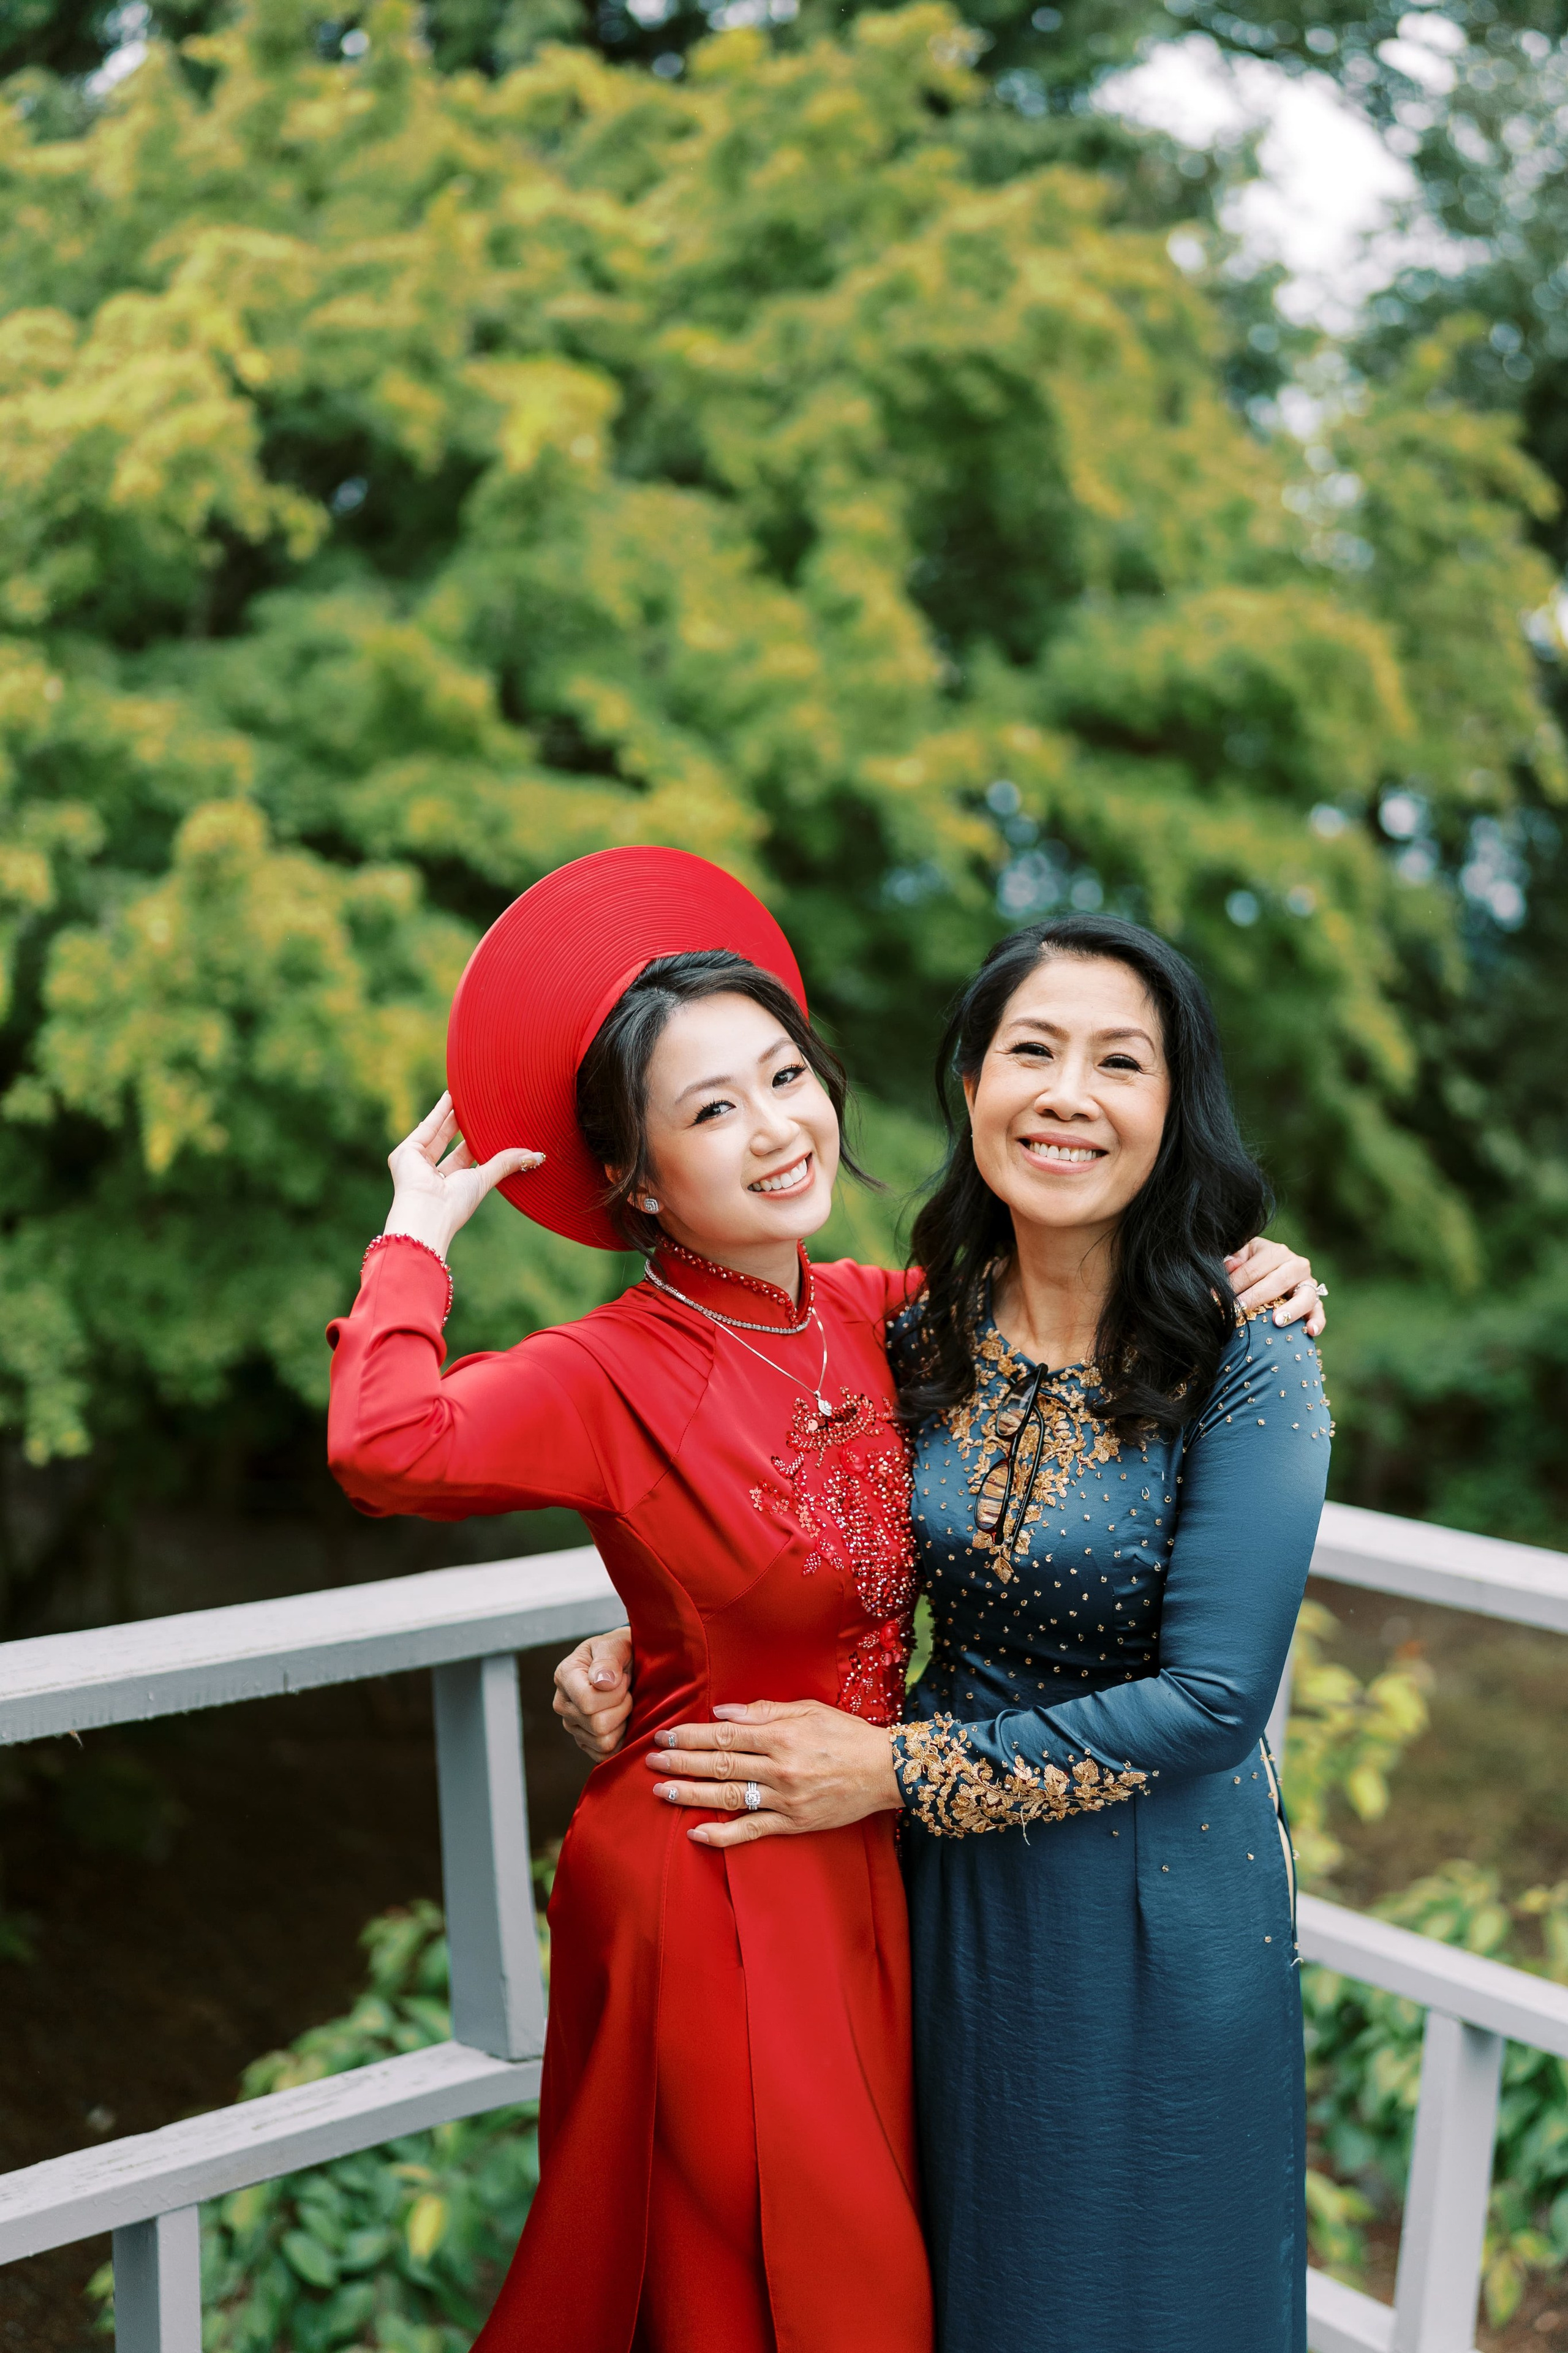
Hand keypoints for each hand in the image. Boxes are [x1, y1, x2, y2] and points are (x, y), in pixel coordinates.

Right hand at [383, 1093, 541, 1258]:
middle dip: (463, 1124)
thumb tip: (537, 1156)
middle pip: (450, 1142)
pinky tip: (451, 1095)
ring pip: (437, 1132)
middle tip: (479, 1107)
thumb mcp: (483, 1179)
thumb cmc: (455, 1204)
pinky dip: (439, 1111)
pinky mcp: (405, 1152)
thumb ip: (505, 1164)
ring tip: (467, 1095)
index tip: (488, 1127)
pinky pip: (426, 1127)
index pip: (464, 1158)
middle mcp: (430, 1174)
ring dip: (451, 1114)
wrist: (428, 1212)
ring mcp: (415, 1163)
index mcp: (448, 1185)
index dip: (475, 1142)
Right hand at [553, 1628, 633, 1760]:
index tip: (622, 1678)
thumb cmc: (619, 1650)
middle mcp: (562, 1703)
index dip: (614, 1693)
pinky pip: (605, 1755)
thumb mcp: (616, 1644)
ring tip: (622, 1702)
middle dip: (622, 1706)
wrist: (624, 1661)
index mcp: (564, 1676)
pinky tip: (622, 1720)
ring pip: (603, 1741)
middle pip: (597, 1724)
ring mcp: (571, 1725)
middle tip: (626, 1690)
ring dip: (622, 1722)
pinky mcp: (583, 1741)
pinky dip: (620, 1740)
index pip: (587, 1702)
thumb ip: (608, 1659)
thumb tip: (602, 1682)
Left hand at [644, 1699, 901, 1846]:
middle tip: (652, 1760)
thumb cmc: (846, 1734)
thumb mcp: (808, 1709)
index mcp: (782, 1735)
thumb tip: (722, 1714)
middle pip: (720, 1764)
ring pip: (729, 1796)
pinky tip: (696, 1832)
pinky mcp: (794, 1823)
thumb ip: (763, 1711)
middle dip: (682, 1761)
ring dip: (692, 1793)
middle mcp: (780, 1768)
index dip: (692, 1735)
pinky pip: (752, 1830)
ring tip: (662, 1791)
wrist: (886, 1770)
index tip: (666, 1734)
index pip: (725, 1735)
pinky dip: (723, 1833)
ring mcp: (786, 1799)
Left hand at [1224, 1235, 1325, 1339]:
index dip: (1234, 1283)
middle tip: (1238, 1310)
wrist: (1268, 1276)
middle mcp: (1296, 1264)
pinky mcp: (1315, 1301)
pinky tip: (1311, 1331)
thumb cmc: (1248, 1267)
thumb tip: (1230, 1265)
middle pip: (1277, 1281)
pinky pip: (1319, 1311)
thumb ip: (1233, 1259)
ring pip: (1304, 1296)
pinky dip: (1317, 1321)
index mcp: (1275, 1252)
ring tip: (1277, 1321)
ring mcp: (1308, 1284)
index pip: (1253, 1269)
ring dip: (1291, 1309)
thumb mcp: (1239, 1257)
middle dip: (1255, 1297)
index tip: (1217, 1298)